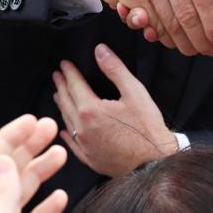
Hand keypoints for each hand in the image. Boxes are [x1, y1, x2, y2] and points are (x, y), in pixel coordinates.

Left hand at [0, 115, 68, 212]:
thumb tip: (3, 162)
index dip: (9, 136)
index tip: (31, 119)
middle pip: (5, 171)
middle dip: (29, 146)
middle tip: (49, 126)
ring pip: (19, 192)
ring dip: (41, 171)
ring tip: (60, 153)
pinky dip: (46, 206)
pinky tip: (59, 196)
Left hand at [52, 44, 177, 176]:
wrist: (155, 162)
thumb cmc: (147, 128)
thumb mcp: (135, 92)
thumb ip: (115, 69)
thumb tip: (100, 51)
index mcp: (91, 111)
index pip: (75, 85)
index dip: (69, 73)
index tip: (64, 64)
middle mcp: (83, 129)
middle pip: (67, 103)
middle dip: (61, 87)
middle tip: (57, 76)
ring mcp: (85, 146)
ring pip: (67, 122)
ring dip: (62, 106)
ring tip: (59, 96)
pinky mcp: (91, 159)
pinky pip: (73, 144)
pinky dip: (67, 134)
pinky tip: (65, 130)